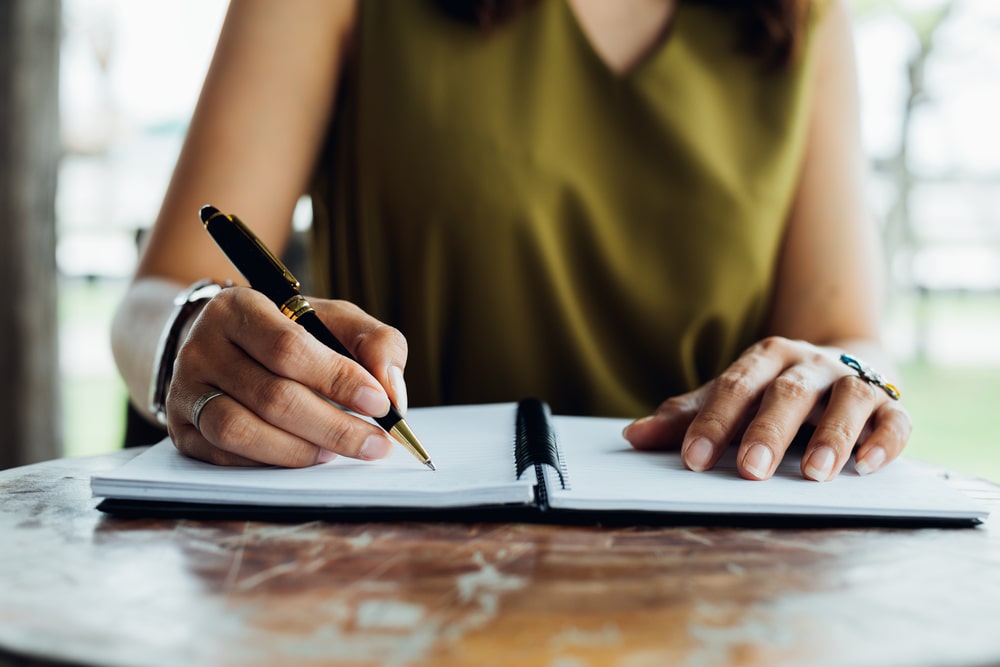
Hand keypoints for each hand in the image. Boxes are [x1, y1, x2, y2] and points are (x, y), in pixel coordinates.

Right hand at [165, 287, 407, 466]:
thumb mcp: (333, 320)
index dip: (337, 380)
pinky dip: (271, 463)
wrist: (222, 345)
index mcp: (239, 308)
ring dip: (300, 451)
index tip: (380, 404)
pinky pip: (225, 456)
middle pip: (271, 396)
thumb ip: (374, 343)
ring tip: (338, 453)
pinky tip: (304, 458)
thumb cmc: (288, 332)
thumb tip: (392, 389)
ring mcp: (185, 391)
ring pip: (241, 431)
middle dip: (333, 427)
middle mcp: (201, 347)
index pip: (289, 348)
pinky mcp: (180, 430)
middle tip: (374, 444)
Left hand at [623, 336, 911, 480]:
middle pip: (787, 392)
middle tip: (750, 469)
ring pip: (847, 400)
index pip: (733, 388)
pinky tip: (866, 465)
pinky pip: (894, 418)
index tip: (692, 460)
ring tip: (814, 474)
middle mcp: (809, 364)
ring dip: (832, 436)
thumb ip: (688, 415)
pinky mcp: (889, 402)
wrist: (844, 360)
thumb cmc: (774, 387)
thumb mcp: (732, 395)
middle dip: (767, 431)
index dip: (712, 423)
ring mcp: (852, 380)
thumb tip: (633, 436)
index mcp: (765, 358)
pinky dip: (883, 440)